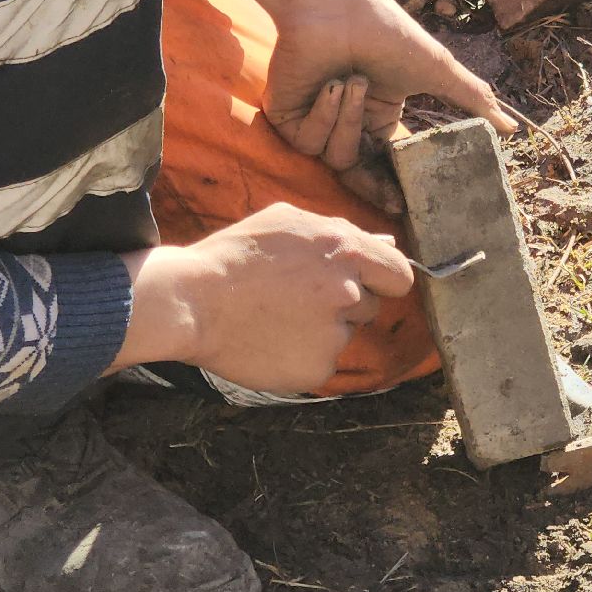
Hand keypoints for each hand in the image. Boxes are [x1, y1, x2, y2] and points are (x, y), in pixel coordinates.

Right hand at [113, 203, 413, 392]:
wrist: (192, 302)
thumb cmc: (235, 256)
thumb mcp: (288, 222)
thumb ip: (341, 231)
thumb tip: (384, 241)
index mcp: (345, 251)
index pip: (399, 275)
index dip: (383, 279)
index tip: (366, 283)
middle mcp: (347, 294)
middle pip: (368, 306)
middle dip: (343, 303)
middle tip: (297, 297)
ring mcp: (333, 335)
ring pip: (343, 334)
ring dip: (321, 328)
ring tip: (276, 317)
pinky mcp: (316, 369)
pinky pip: (321, 361)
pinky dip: (302, 355)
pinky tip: (270, 340)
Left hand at [212, 0, 517, 211]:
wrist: (337, 5)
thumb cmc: (388, 33)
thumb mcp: (438, 71)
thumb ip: (474, 102)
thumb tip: (513, 129)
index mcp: (380, 118)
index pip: (390, 164)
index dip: (399, 186)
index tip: (410, 205)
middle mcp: (349, 124)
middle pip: (360, 176)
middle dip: (374, 187)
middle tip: (392, 198)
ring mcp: (316, 122)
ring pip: (336, 158)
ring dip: (348, 121)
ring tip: (353, 80)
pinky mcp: (287, 118)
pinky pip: (309, 142)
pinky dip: (325, 116)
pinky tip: (330, 85)